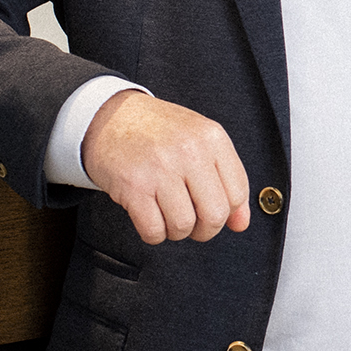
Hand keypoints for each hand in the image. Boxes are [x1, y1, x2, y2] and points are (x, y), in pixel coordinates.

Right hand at [83, 89, 251, 244]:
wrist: (109, 116)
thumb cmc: (157, 131)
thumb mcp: (199, 142)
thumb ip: (226, 180)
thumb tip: (241, 223)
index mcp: (212, 138)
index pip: (238, 193)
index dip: (228, 212)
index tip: (212, 211)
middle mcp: (189, 151)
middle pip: (215, 215)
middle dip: (205, 229)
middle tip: (193, 223)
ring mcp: (160, 168)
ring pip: (184, 225)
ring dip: (176, 231)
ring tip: (168, 216)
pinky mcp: (133, 185)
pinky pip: (154, 230)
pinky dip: (154, 234)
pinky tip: (151, 218)